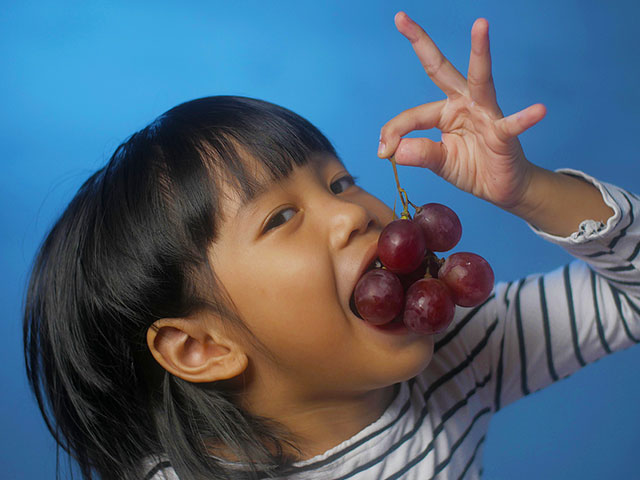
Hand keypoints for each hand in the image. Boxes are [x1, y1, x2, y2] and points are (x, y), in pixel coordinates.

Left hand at [378, 12, 546, 211]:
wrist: (501, 187)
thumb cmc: (472, 167)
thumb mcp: (439, 163)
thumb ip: (419, 154)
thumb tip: (394, 151)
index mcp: (444, 111)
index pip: (412, 115)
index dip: (394, 131)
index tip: (382, 150)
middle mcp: (464, 104)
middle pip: (440, 69)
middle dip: (421, 43)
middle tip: (401, 18)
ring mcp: (486, 114)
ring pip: (480, 80)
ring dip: (480, 52)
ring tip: (480, 25)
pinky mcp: (504, 133)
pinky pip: (512, 125)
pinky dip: (525, 118)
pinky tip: (539, 110)